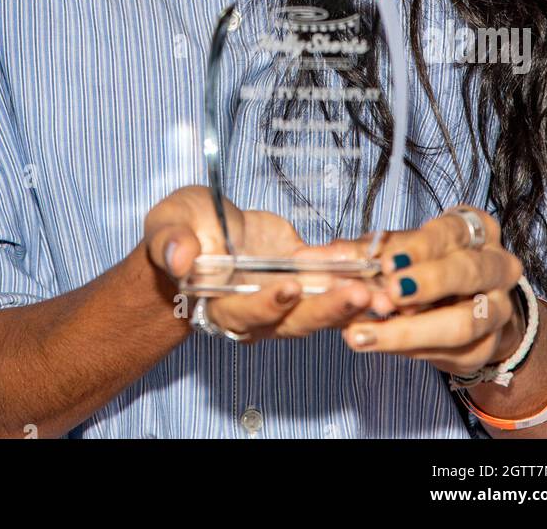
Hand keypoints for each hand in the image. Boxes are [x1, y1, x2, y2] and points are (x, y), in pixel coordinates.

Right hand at [143, 185, 374, 341]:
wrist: (197, 231)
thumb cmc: (179, 231)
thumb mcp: (166, 226)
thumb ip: (171, 242)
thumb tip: (181, 257)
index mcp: (220, 305)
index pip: (246, 314)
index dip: (267, 304)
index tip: (288, 288)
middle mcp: (257, 311)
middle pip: (296, 320)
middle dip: (328, 309)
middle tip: (359, 294)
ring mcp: (284, 295)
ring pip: (321, 307)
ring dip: (351, 300)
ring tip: (381, 290)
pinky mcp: (302, 272)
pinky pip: (330, 278)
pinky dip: (352, 272)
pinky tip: (374, 262)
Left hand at [338, 207, 524, 375]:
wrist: (467, 305)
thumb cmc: (430, 263)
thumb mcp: (404, 249)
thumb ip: (371, 251)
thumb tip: (332, 254)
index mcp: (477, 229)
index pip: (450, 232)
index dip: (419, 248)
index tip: (386, 263)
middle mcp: (497, 266)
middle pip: (466, 273)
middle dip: (426, 284)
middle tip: (387, 296)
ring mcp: (497, 309)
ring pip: (462, 322)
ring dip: (411, 330)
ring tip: (364, 333)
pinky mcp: (486, 347)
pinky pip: (451, 352)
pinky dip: (411, 350)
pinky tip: (378, 344)